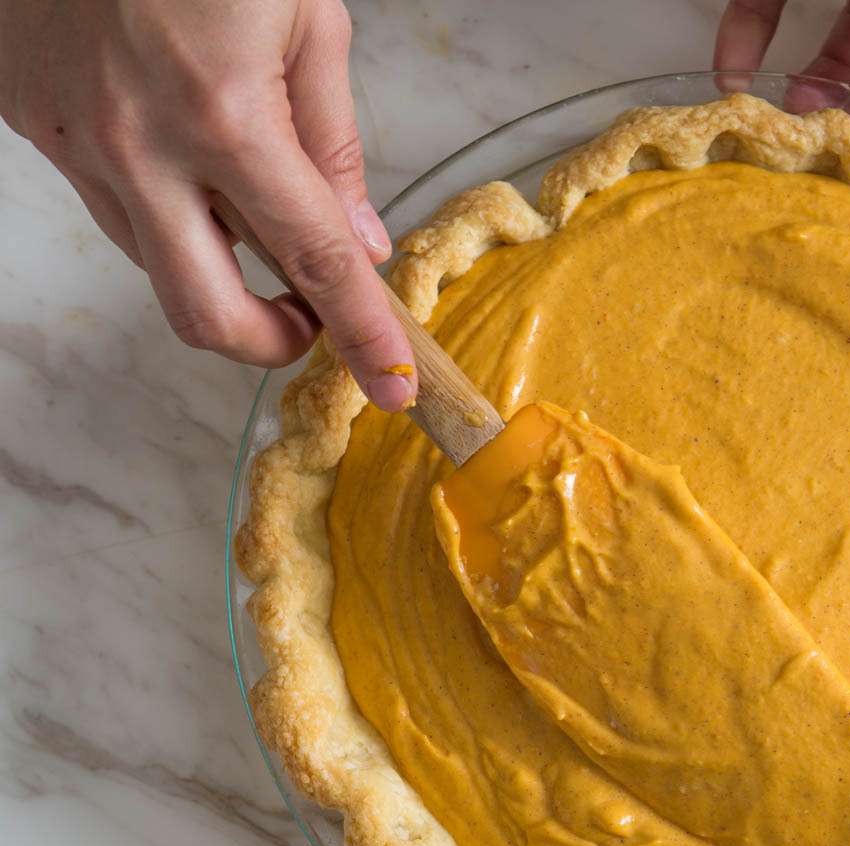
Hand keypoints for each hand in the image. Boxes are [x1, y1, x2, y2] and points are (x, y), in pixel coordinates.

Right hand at [0, 0, 414, 409]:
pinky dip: (160, 205)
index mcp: (224, 113)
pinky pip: (109, 203)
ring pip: (153, 264)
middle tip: (310, 321)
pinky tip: (180, 150)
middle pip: (208, 314)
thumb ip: (332, 141)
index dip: (362, 334)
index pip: (315, 260)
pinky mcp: (25, 123)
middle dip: (270, 342)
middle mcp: (136, 145)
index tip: (396, 386)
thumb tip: (360, 239)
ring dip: (215, 268)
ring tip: (252, 212)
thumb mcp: (305, 14)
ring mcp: (69, 140)